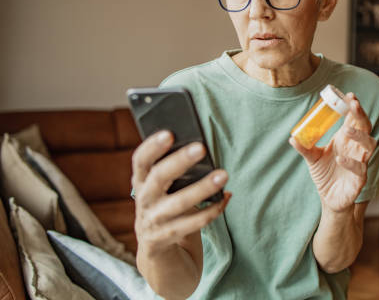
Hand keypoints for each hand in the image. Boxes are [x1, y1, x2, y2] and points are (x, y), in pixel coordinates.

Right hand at [131, 131, 230, 257]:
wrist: (160, 260)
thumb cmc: (169, 214)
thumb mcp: (166, 193)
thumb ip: (177, 175)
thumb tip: (203, 153)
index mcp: (142, 183)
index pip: (141, 160)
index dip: (152, 146)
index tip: (170, 133)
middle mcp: (143, 201)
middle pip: (159, 177)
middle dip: (180, 161)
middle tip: (201, 147)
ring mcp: (151, 222)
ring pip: (178, 203)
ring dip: (202, 188)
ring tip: (223, 175)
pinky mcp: (162, 241)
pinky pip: (190, 225)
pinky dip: (210, 212)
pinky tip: (224, 199)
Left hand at [290, 93, 375, 212]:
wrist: (329, 199)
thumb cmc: (325, 175)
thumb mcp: (312, 158)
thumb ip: (305, 147)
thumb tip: (292, 137)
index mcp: (347, 140)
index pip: (355, 119)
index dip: (355, 107)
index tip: (349, 95)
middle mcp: (357, 148)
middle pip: (366, 127)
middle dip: (361, 114)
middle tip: (353, 105)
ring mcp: (361, 162)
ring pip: (370, 145)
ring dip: (360, 136)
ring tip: (346, 130)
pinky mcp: (360, 179)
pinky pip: (360, 169)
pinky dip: (351, 163)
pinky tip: (339, 159)